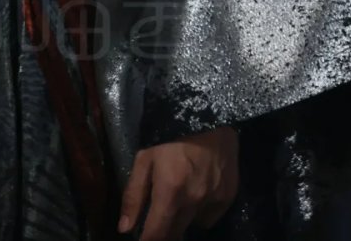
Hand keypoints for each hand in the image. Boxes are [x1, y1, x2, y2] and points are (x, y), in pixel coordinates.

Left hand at [118, 126, 238, 239]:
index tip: (142, 240)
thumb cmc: (171, 139)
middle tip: (156, 217)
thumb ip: (133, 195)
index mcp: (169, 192)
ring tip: (176, 198)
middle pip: (174, 234)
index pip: (156, 235)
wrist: (210, 121)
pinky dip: (199, 213)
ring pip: (190, 226)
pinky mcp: (226, 200)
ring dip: (180, 220)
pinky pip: (207, 218)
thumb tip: (124, 228)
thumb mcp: (145, 160)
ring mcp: (212, 203)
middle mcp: (192, 202)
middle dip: (162, 231)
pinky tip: (195, 193)